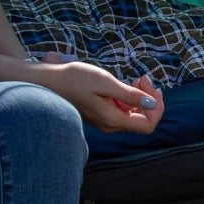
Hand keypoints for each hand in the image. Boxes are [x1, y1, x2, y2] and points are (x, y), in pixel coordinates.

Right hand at [28, 61, 163, 133]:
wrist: (46, 81)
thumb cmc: (73, 79)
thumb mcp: (105, 82)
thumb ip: (129, 95)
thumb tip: (152, 104)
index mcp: (112, 120)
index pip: (148, 125)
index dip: (156, 107)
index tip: (151, 87)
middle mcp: (110, 125)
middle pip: (142, 119)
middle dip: (149, 99)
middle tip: (143, 78)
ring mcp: (105, 120)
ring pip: (133, 114)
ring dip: (140, 96)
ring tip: (135, 78)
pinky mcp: (100, 113)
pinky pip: (122, 110)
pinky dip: (128, 97)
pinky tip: (125, 83)